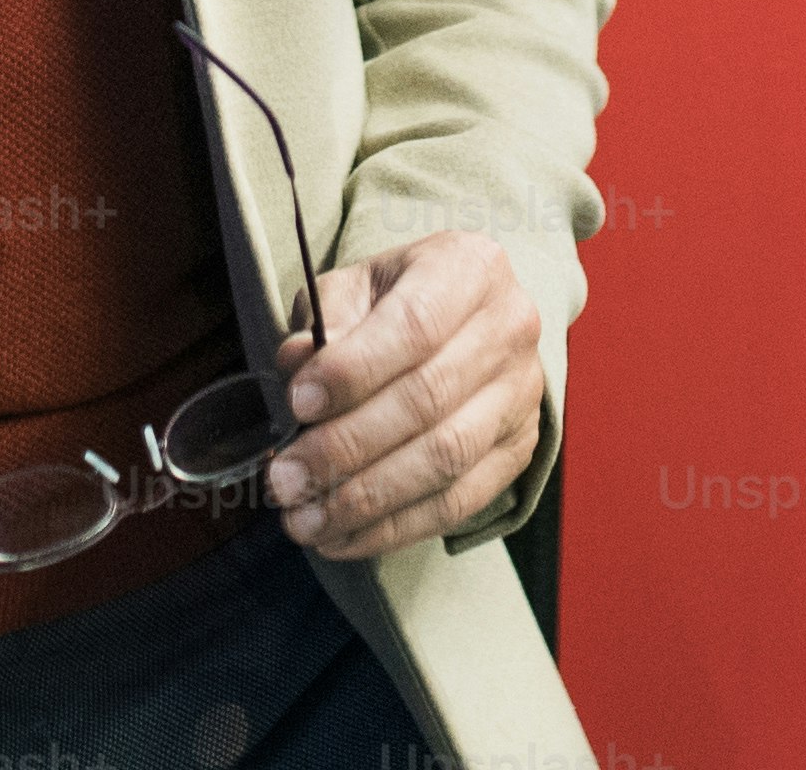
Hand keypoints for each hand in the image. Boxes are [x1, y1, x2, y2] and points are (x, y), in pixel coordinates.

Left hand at [266, 228, 546, 559]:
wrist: (459, 320)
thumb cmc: (396, 301)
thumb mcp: (356, 286)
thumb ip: (324, 319)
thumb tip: (296, 362)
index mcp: (471, 268)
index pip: (414, 325)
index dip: (353, 371)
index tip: (297, 403)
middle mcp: (510, 328)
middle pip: (428, 399)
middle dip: (346, 448)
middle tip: (284, 479)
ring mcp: (521, 395)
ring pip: (445, 459)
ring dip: (365, 499)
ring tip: (302, 518)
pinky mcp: (518, 451)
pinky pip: (457, 503)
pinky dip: (393, 528)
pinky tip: (339, 537)